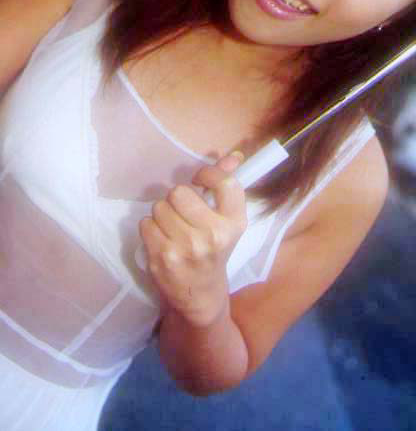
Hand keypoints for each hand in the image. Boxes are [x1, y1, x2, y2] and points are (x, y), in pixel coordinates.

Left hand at [139, 151, 246, 327]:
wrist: (201, 296)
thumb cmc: (214, 251)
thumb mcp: (227, 221)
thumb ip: (226, 186)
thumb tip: (232, 155)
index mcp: (234, 223)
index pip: (225, 182)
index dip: (208, 173)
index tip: (199, 179)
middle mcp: (213, 235)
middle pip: (179, 192)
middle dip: (177, 198)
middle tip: (182, 212)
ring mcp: (186, 248)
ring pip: (159, 207)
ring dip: (162, 213)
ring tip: (172, 227)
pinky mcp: (162, 258)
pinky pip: (146, 224)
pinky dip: (151, 228)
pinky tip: (162, 239)